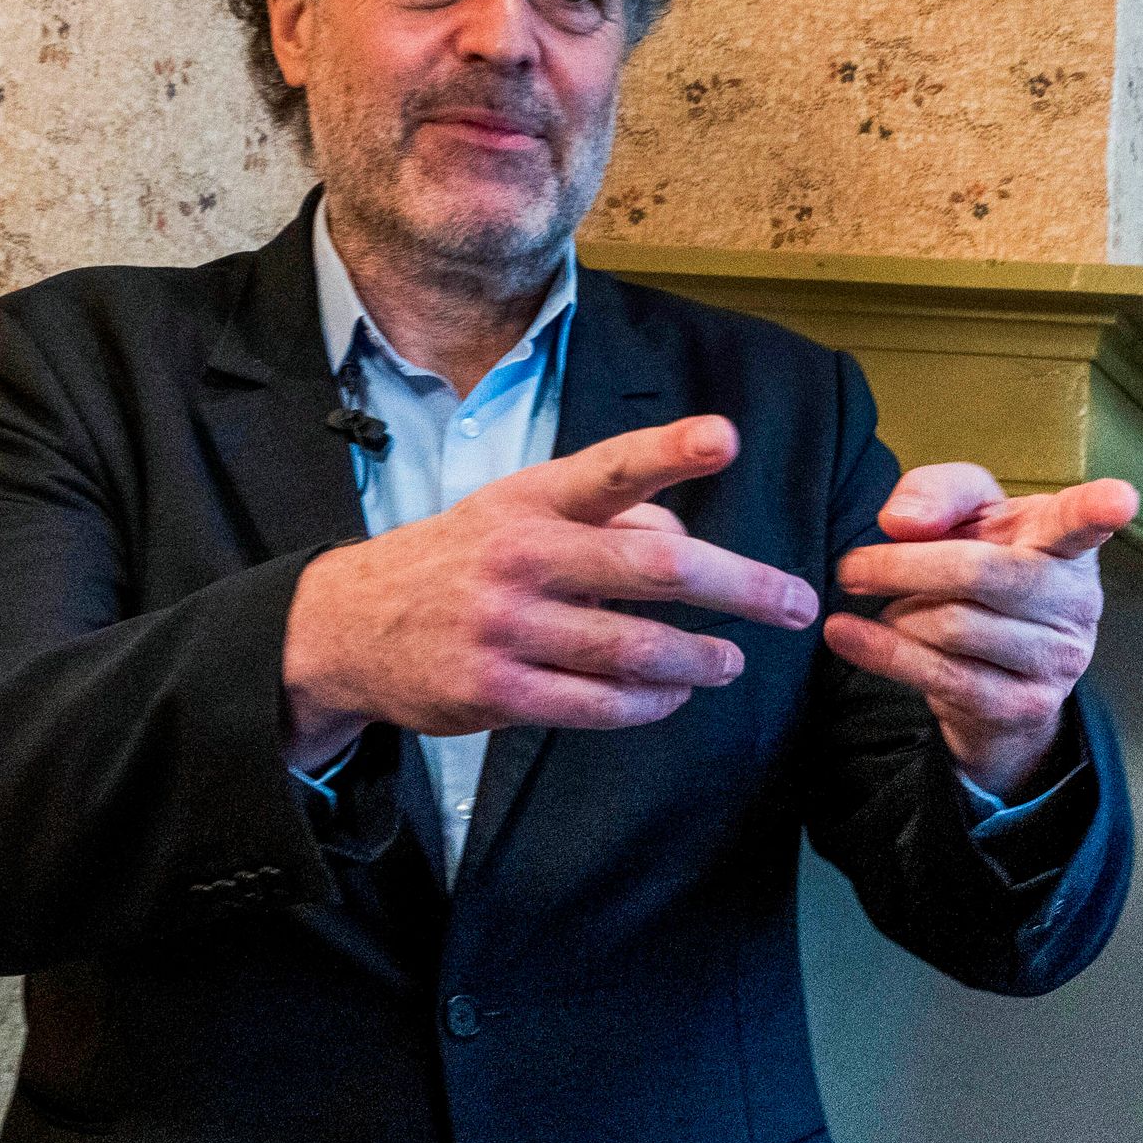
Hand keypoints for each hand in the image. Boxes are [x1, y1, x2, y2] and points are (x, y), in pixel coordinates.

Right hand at [278, 414, 819, 768]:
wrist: (346, 625)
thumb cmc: (461, 560)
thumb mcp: (518, 512)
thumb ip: (603, 516)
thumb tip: (682, 533)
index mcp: (532, 501)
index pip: (609, 468)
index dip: (669, 451)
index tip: (725, 438)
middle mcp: (522, 556)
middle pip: (656, 566)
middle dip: (742, 586)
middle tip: (796, 602)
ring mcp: (506, 627)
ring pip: (637, 647)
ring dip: (702, 658)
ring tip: (732, 660)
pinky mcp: (495, 691)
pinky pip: (599, 705)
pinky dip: (651, 704)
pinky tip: (673, 695)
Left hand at [826, 469, 1137, 798]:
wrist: (993, 674)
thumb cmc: (982, 570)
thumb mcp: (966, 517)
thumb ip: (937, 494)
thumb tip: (903, 522)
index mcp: (1065, 544)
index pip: (1081, 522)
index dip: (1100, 509)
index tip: (1120, 499)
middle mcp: (1076, 600)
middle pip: (981, 573)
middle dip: (903, 567)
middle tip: (853, 565)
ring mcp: (1059, 659)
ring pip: (953, 627)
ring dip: (899, 615)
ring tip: (890, 609)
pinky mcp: (1026, 706)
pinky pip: (943, 677)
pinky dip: (884, 653)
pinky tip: (849, 636)